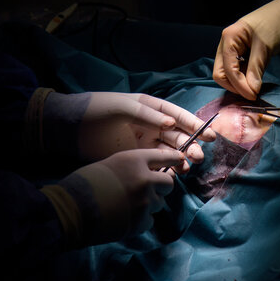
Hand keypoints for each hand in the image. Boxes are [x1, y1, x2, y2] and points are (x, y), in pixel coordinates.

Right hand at [42, 148, 183, 246]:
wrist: (70, 210)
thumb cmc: (85, 183)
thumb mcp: (111, 163)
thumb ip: (134, 167)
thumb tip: (151, 174)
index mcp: (136, 160)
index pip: (165, 157)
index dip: (173, 159)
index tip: (179, 160)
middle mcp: (145, 179)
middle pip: (169, 184)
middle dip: (161, 188)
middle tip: (147, 191)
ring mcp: (145, 202)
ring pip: (160, 203)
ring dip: (149, 205)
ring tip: (127, 205)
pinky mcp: (141, 222)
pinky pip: (150, 220)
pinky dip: (140, 221)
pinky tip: (124, 217)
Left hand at [78, 92, 215, 173]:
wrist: (71, 128)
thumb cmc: (98, 110)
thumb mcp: (124, 107)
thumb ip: (148, 115)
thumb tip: (171, 124)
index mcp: (152, 109)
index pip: (178, 116)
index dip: (194, 125)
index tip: (209, 135)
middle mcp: (153, 126)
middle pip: (178, 136)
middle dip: (191, 145)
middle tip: (198, 156)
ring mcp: (145, 143)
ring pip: (170, 151)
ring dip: (182, 158)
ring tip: (188, 166)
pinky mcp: (137, 158)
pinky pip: (157, 163)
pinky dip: (168, 168)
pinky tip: (175, 173)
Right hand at [213, 0, 279, 99]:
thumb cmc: (276, 24)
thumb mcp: (265, 47)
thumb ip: (255, 69)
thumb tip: (251, 91)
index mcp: (229, 38)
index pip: (227, 69)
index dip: (239, 85)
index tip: (253, 95)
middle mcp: (226, 43)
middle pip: (221, 73)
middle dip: (234, 86)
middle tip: (252, 94)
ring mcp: (232, 49)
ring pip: (227, 73)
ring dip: (238, 83)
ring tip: (254, 89)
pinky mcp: (241, 53)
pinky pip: (236, 70)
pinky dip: (243, 78)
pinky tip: (254, 82)